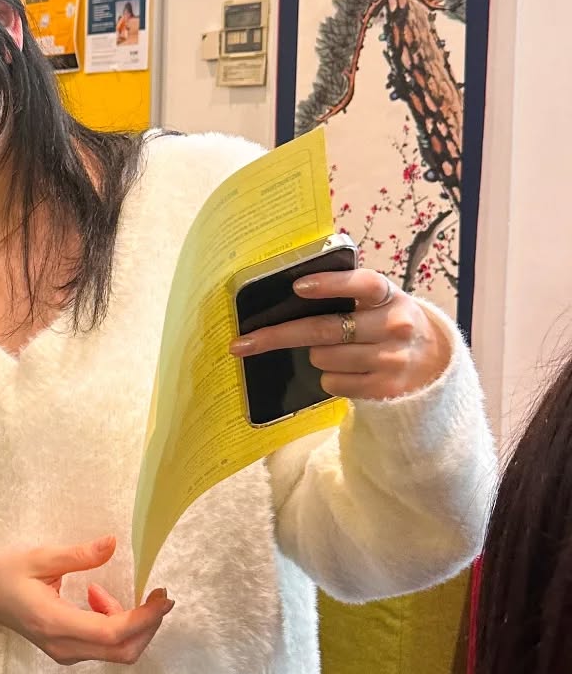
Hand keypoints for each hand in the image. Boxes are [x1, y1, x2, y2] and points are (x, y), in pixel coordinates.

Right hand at [0, 537, 171, 666]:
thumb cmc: (4, 575)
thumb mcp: (38, 557)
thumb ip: (77, 555)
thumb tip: (112, 543)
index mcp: (55, 622)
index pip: (112, 632)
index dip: (144, 618)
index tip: (163, 598)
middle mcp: (63, 645)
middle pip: (123, 651)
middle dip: (148, 625)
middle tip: (158, 596)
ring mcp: (65, 653)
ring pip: (117, 651)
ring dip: (131, 624)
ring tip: (112, 591)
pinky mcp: (67, 651)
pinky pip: (104, 647)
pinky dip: (115, 625)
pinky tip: (97, 598)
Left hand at [230, 267, 451, 401]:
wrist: (432, 362)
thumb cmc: (387, 323)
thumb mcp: (379, 301)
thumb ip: (349, 294)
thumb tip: (294, 292)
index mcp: (389, 296)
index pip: (362, 285)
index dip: (330, 285)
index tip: (297, 287)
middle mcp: (394, 325)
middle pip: (323, 330)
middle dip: (277, 336)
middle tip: (241, 343)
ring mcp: (390, 359)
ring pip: (322, 358)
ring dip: (317, 356)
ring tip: (340, 351)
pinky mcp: (384, 389)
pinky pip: (332, 382)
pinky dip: (330, 377)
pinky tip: (350, 371)